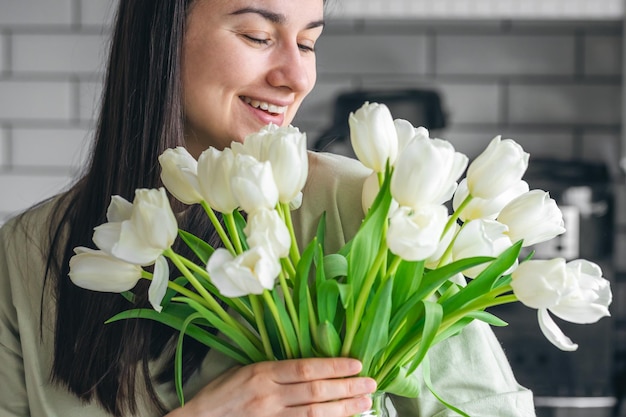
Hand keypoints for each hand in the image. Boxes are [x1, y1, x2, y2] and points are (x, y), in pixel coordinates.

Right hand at [165, 357, 376, 416]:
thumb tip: (311, 366)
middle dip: (346, 388)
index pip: (306, 368)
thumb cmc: (222, 393)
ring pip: (314, 413)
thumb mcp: (246, 369)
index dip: (334, 366)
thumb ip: (277, 369)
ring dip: (343, 408)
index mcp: (263, 373)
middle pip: (316, 391)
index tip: (356, 364)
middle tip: (370, 384)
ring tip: (365, 403)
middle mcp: (269, 396)